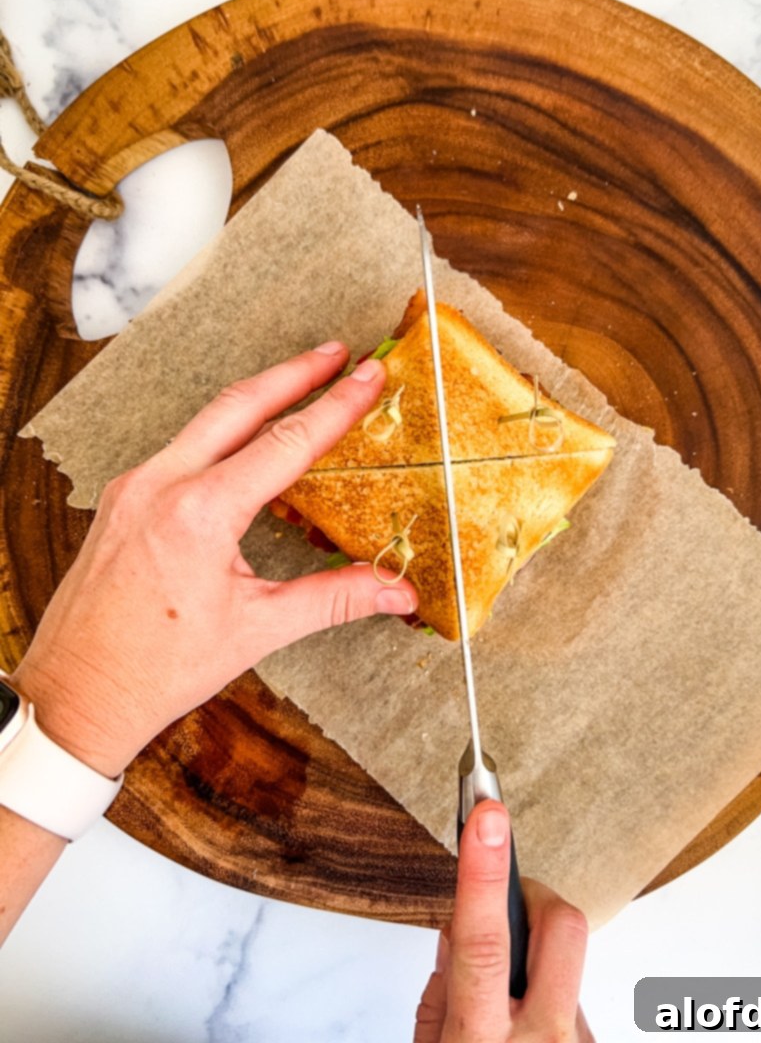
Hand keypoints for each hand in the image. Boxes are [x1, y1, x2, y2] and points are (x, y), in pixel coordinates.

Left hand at [11, 342, 417, 777]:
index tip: (368, 375)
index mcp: (199, 512)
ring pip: (204, 421)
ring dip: (256, 396)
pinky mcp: (123, 498)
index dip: (336, 406)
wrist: (77, 694)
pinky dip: (222, 431)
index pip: (285, 442)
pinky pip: (180, 447)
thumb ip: (333, 598)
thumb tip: (396, 589)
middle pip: (239, 405)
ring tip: (298, 380)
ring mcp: (135, 487)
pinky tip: (245, 438)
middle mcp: (161, 484)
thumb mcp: (258, 629)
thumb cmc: (158, 668)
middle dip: (293, 372)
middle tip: (337, 352)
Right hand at [414, 801, 593, 1041]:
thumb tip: (458, 933)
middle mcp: (542, 1039)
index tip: (487, 816)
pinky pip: (575, 994)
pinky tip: (528, 1026)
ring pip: (568, 960)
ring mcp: (577, 1042)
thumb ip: (440, 995)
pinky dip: (548, 996)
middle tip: (510, 908)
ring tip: (508, 1001)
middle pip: (562, 925)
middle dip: (535, 897)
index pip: (484, 938)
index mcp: (482, 1039)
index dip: (484, 869)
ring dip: (536, 959)